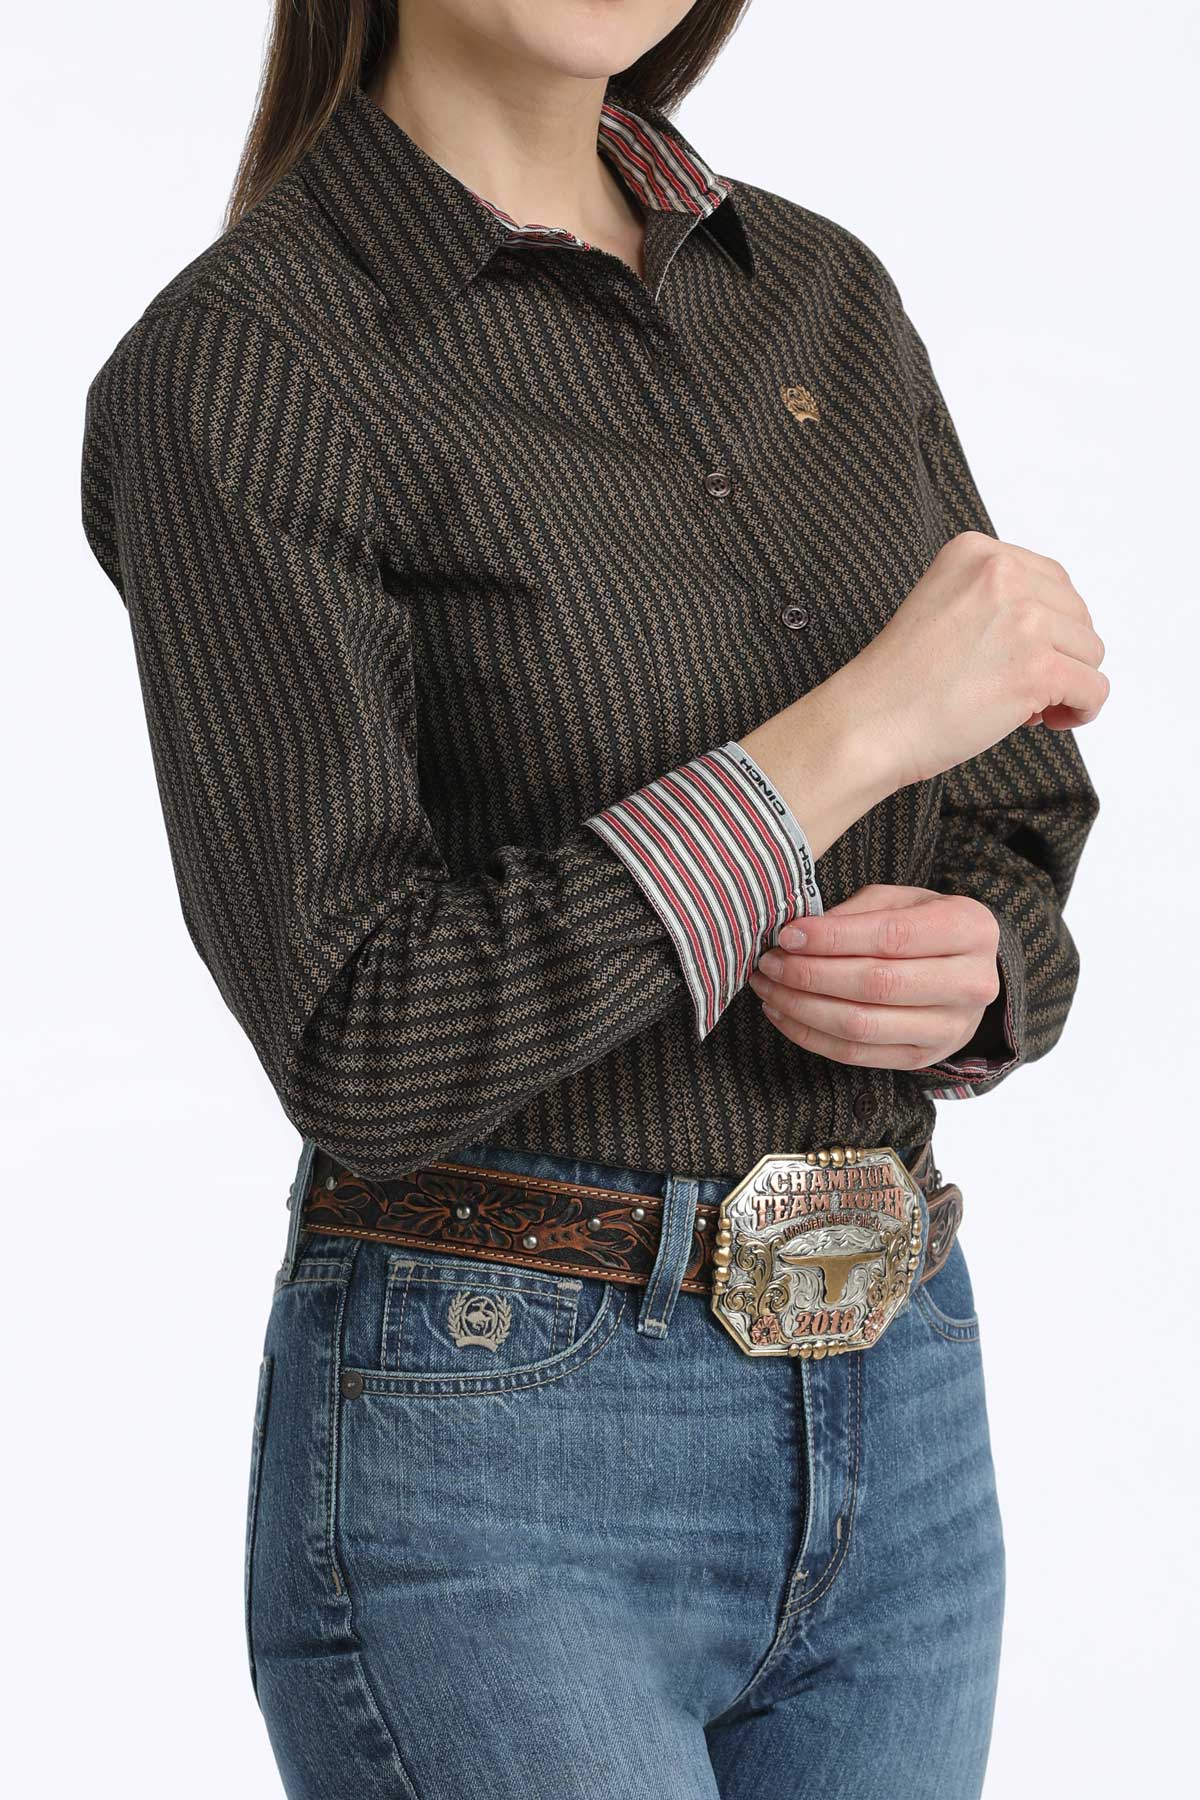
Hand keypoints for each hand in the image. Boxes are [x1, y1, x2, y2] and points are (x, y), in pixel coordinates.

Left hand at [747, 884, 1000, 1069]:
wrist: (967, 973)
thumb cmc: (925, 926)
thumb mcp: (902, 900)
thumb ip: (857, 912)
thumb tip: (799, 934)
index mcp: (969, 929)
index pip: (891, 936)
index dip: (833, 937)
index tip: (788, 935)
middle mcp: (969, 983)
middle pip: (876, 984)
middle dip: (810, 973)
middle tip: (769, 962)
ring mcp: (949, 1028)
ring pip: (862, 1025)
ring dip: (802, 1007)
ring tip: (769, 987)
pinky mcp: (923, 1058)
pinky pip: (856, 1054)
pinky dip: (810, 1035)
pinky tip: (783, 1013)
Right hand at [836, 530, 1108, 790]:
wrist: (867, 723)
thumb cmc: (897, 681)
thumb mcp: (942, 605)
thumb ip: (994, 599)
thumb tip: (1060, 630)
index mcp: (974, 551)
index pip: (1052, 581)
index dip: (1046, 625)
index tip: (1018, 655)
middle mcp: (1001, 574)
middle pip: (1077, 614)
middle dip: (1059, 654)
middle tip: (1018, 686)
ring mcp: (1022, 619)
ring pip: (1090, 652)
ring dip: (1068, 683)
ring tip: (1027, 705)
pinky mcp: (1036, 668)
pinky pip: (1094, 689)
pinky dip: (1082, 710)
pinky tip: (1052, 720)